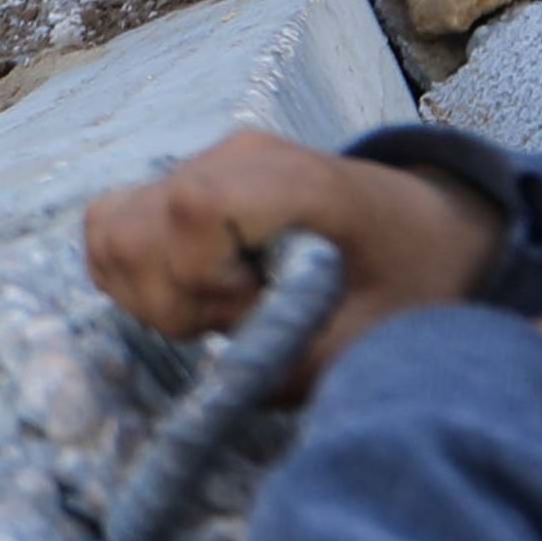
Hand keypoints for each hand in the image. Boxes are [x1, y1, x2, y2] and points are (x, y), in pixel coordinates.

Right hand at [79, 127, 499, 360]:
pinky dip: (138, 272)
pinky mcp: (185, 180)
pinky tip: (195, 292)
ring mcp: (204, 163)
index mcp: (293, 181)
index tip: (255, 311)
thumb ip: (298, 362)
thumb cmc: (414, 281)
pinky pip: (114, 225)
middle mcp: (234, 157)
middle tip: (235, 321)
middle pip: (130, 227)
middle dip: (168, 298)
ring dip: (147, 289)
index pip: (193, 209)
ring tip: (216, 308)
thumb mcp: (375, 339)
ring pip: (109, 228)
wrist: (432, 230)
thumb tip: (223, 383)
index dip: (204, 277)